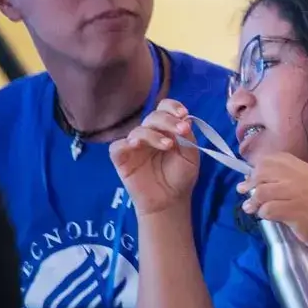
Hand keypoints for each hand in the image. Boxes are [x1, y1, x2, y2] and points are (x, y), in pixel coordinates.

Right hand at [110, 99, 200, 216]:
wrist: (170, 200)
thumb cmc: (180, 176)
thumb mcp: (190, 155)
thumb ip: (187, 137)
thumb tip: (185, 118)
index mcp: (166, 129)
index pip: (165, 108)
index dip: (172, 107)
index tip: (183, 114)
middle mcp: (149, 133)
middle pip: (153, 116)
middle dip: (168, 120)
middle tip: (181, 130)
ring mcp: (134, 145)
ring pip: (138, 130)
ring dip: (154, 134)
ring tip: (168, 145)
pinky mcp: (121, 158)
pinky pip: (118, 146)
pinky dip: (126, 143)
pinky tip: (137, 145)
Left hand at [238, 153, 307, 257]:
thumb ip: (291, 180)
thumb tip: (260, 178)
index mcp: (305, 170)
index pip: (275, 158)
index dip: (260, 165)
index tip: (254, 177)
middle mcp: (300, 178)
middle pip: (264, 171)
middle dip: (250, 182)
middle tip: (245, 191)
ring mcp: (297, 194)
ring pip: (262, 191)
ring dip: (252, 200)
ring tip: (250, 208)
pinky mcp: (293, 212)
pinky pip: (267, 209)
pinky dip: (262, 213)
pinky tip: (264, 217)